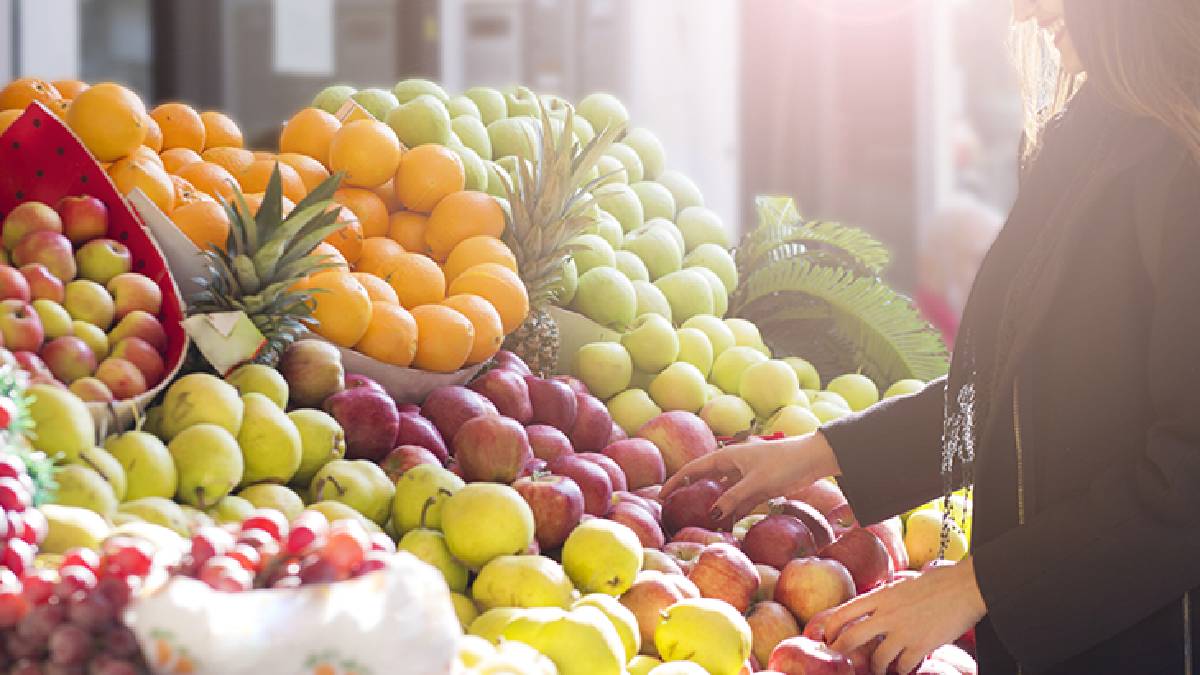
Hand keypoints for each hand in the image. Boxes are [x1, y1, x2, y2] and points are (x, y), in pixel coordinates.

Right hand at [659, 432, 840, 521]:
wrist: (812, 459)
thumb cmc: (783, 464)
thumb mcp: (756, 483)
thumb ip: (733, 498)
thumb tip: (712, 515)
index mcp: (726, 457)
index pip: (693, 470)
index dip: (676, 482)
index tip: (661, 496)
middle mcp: (732, 466)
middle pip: (705, 482)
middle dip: (691, 497)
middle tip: (676, 513)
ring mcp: (744, 477)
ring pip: (722, 495)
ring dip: (714, 509)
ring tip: (701, 527)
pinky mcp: (757, 488)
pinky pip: (738, 502)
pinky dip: (731, 513)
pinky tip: (726, 528)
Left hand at [825, 558, 986, 673]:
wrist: (966, 587)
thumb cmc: (939, 582)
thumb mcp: (904, 584)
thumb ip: (887, 598)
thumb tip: (876, 608)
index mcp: (881, 596)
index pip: (844, 612)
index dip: (831, 628)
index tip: (828, 637)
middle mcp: (887, 614)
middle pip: (851, 638)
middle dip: (841, 651)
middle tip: (841, 658)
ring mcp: (903, 632)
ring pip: (877, 659)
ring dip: (876, 667)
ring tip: (879, 669)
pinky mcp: (921, 646)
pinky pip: (902, 667)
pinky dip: (901, 670)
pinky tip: (903, 668)